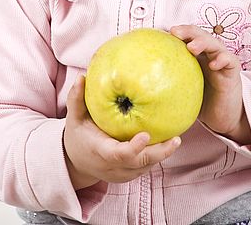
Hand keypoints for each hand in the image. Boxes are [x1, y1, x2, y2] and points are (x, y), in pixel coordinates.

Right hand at [63, 74, 181, 189]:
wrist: (76, 163)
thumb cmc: (77, 136)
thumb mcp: (73, 118)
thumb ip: (76, 99)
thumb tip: (82, 76)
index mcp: (100, 151)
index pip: (118, 154)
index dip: (133, 147)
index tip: (146, 134)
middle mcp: (111, 166)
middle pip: (139, 163)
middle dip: (159, 153)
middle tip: (176, 139)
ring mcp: (121, 173)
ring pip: (145, 167)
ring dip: (162, 154)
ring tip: (176, 139)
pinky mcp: (129, 174)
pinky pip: (146, 166)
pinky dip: (158, 156)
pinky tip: (170, 142)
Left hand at [170, 25, 250, 144]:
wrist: (222, 117)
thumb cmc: (200, 102)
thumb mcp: (181, 89)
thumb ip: (166, 83)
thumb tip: (137, 87)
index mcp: (195, 55)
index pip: (185, 37)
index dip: (175, 32)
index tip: (161, 32)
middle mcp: (208, 53)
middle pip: (199, 35)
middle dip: (187, 31)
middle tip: (175, 32)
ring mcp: (221, 60)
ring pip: (214, 44)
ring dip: (203, 42)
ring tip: (192, 47)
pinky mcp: (232, 71)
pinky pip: (229, 60)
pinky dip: (222, 59)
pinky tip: (213, 64)